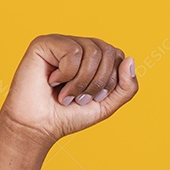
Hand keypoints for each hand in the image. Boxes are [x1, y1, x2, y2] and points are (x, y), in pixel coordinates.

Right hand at [0, 34, 137, 150]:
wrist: (39, 127)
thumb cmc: (68, 116)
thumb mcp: (106, 105)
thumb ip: (126, 87)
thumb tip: (130, 59)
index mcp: (92, 58)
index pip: (118, 56)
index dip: (111, 81)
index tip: (93, 98)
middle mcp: (78, 45)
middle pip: (108, 52)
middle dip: (98, 83)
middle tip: (79, 98)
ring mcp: (61, 42)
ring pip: (93, 52)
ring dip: (82, 82)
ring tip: (66, 94)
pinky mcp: (45, 43)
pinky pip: (73, 51)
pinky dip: (67, 74)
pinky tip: (52, 81)